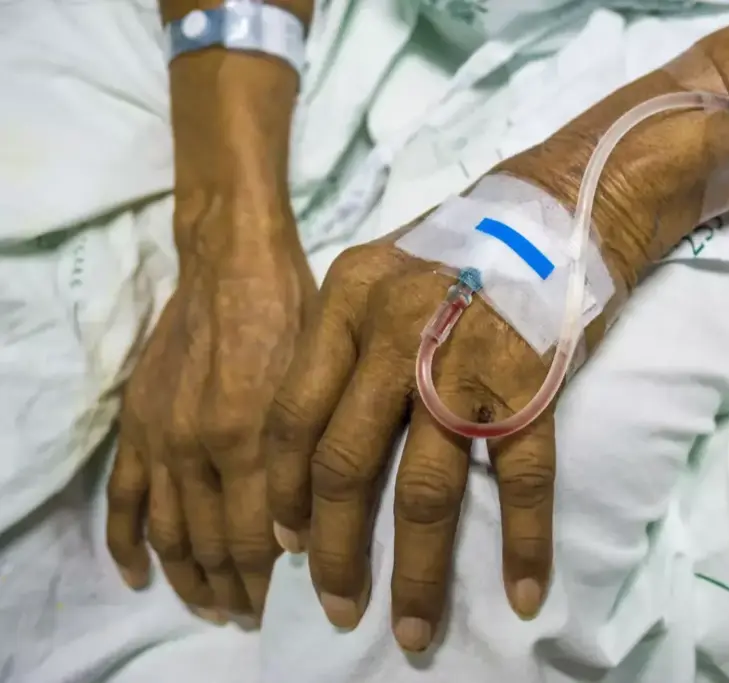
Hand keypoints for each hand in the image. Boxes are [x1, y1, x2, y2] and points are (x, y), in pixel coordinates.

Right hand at [106, 206, 315, 622]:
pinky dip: (128, 546)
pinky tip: (141, 578)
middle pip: (214, 546)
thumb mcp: (325, 378)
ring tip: (215, 607)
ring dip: (190, 580)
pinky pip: (124, 500)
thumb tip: (319, 524)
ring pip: (170, 535)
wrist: (233, 264)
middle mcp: (200, 448)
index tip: (296, 603)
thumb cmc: (296, 313)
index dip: (274, 583)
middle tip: (258, 613)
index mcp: (252, 436)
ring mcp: (161, 439)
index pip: (260, 540)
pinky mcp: (137, 426)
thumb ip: (314, 450)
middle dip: (238, 591)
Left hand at [262, 237, 559, 650]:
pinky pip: (522, 479)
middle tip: (336, 609)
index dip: (283, 491)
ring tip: (412, 631)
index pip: (292, 415)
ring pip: (426, 488)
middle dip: (335, 552)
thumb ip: (346, 340)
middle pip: (345, 463)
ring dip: (417, 572)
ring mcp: (466, 360)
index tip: (286, 543)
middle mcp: (397, 332)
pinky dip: (524, 542)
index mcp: (348, 301)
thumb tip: (320, 437)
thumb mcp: (383, 270)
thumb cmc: (467, 242)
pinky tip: (524, 592)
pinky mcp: (533, 381)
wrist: (567, 198)